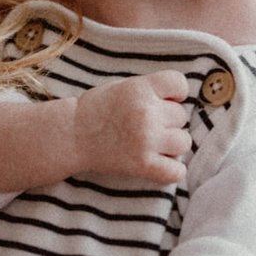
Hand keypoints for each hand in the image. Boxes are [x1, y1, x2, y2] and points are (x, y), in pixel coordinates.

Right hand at [73, 70, 191, 183]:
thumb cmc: (98, 109)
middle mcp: (146, 113)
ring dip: (172, 144)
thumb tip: (181, 101)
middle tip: (148, 125)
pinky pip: (177, 171)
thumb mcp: (124, 87)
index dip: (175, 94)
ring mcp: (145, 140)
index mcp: (140, 88)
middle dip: (168, 120)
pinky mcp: (143, 165)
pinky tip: (160, 163)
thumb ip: (151, 91)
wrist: (71, 136)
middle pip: (182, 115)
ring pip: (184, 142)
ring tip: (153, 143)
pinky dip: (172, 170)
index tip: (164, 101)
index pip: (180, 84)